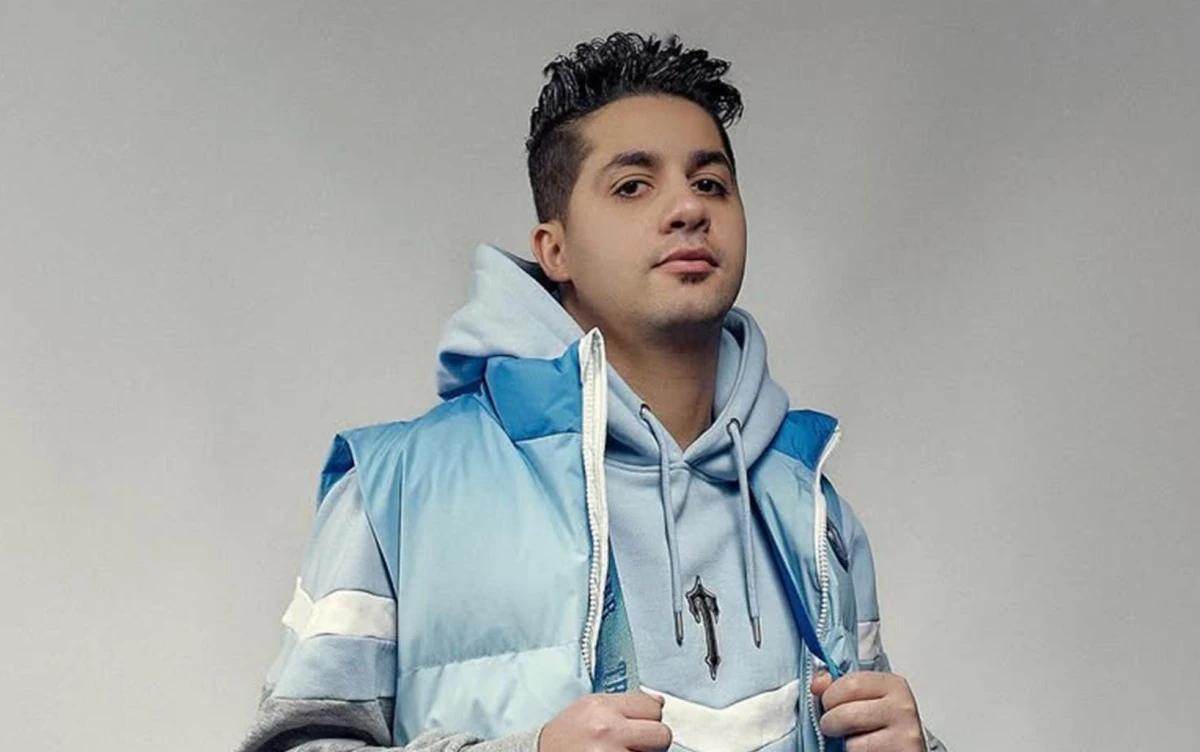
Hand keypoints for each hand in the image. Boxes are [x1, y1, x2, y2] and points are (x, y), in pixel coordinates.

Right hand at [538, 691, 671, 751]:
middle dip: (652, 742)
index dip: (649, 718)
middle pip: (661, 735)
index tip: (638, 726)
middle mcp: (608, 730)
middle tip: (633, 746)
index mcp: (601, 707)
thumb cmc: (564, 738)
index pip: (652, 707)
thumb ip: (622, 704)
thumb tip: (659, 703)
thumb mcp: (587, 709)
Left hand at [810, 670, 923, 751]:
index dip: (830, 697)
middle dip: (831, 723)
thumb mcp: (863, 700)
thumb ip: (839, 687)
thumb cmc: (881, 727)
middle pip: (845, 714)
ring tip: (855, 742)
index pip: (849, 685)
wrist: (901, 749)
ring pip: (851, 743)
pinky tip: (867, 751)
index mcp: (892, 685)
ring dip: (845, 745)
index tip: (830, 705)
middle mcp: (902, 707)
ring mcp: (906, 735)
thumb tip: (817, 684)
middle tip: (837, 728)